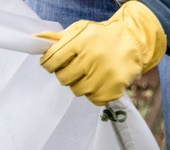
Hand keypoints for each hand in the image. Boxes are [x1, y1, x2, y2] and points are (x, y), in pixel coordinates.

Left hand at [36, 1, 165, 105]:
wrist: (133, 40)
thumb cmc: (101, 37)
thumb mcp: (80, 30)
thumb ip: (57, 38)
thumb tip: (36, 39)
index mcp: (82, 40)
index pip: (52, 60)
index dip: (49, 64)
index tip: (54, 63)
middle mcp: (93, 57)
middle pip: (63, 78)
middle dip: (66, 74)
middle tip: (76, 67)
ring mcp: (105, 73)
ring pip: (77, 90)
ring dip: (80, 84)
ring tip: (90, 73)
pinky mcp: (114, 87)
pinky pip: (94, 99)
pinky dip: (95, 93)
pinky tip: (100, 81)